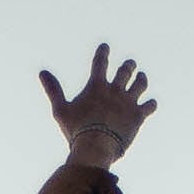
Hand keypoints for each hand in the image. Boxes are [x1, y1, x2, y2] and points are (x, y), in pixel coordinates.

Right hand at [40, 44, 153, 169]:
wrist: (96, 147)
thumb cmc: (76, 130)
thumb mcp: (60, 110)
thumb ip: (53, 90)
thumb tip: (42, 72)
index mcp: (96, 86)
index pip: (100, 62)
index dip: (103, 52)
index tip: (106, 46)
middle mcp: (115, 90)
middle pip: (125, 71)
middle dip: (128, 65)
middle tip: (130, 63)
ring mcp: (128, 102)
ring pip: (140, 84)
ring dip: (141, 79)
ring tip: (142, 77)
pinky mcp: (138, 116)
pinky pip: (149, 106)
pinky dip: (151, 104)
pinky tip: (151, 103)